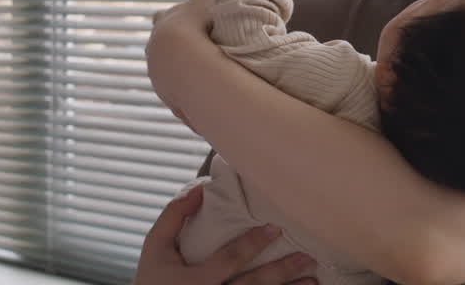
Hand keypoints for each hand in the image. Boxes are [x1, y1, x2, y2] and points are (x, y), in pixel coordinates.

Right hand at [134, 185, 316, 284]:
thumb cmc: (152, 279)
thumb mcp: (154, 247)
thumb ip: (174, 216)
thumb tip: (200, 189)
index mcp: (195, 281)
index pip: (230, 260)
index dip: (253, 243)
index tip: (276, 228)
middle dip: (282, 272)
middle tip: (307, 258)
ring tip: (312, 282)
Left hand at [147, 0, 235, 116]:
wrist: (184, 64)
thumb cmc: (197, 26)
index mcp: (164, 24)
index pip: (165, 17)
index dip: (177, 17)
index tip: (190, 20)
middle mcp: (155, 49)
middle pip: (162, 45)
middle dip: (175, 46)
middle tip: (194, 47)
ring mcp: (159, 74)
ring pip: (169, 71)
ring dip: (183, 71)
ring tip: (202, 74)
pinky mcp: (169, 96)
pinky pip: (180, 93)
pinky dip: (190, 92)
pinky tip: (203, 94)